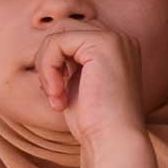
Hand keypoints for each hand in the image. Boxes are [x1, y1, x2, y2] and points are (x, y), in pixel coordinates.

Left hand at [34, 22, 156, 167]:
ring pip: (57, 33)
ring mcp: (115, 39)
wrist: (113, 139)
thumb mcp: (78, 83)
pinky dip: (48, 69)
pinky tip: (58, 93)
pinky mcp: (104, 44)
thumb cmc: (96, 120)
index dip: (55, 62)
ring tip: (55, 94)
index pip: (72, 36)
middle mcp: (122, 39)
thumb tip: (46, 45)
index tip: (58, 93)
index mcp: (119, 49)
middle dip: (48, 60)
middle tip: (53, 92)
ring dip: (46, 65)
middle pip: (63, 29)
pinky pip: (56, 43)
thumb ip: (69, 61)